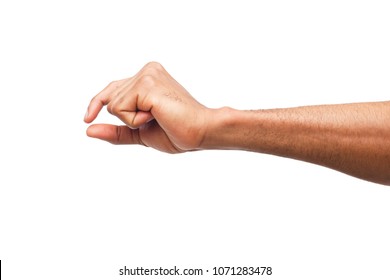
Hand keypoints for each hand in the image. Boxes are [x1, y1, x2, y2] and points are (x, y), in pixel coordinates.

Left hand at [84, 62, 210, 152]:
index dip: (97, 102)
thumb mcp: (140, 133)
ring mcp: (147, 74)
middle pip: (110, 98)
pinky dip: (135, 120)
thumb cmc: (178, 132)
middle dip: (126, 118)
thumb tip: (88, 130)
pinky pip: (120, 108)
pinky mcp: (147, 84)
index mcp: (148, 77)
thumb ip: (116, 131)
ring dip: (133, 121)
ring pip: (114, 104)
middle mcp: (147, 71)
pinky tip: (156, 115)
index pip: (113, 88)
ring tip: (159, 117)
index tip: (88, 118)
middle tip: (155, 119)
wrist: (201, 132)